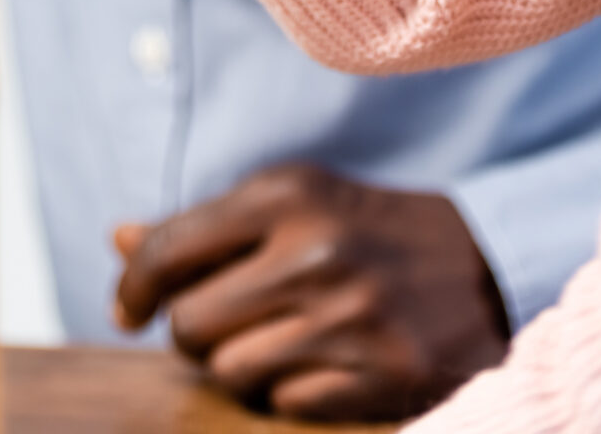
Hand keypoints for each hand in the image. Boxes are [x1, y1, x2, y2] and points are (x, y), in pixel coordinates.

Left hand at [113, 165, 508, 421]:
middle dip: (195, 333)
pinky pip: (285, 405)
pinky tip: (319, 364)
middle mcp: (314, 252)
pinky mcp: (383, 374)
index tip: (129, 310)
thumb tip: (118, 240)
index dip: (134, 287)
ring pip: (230, 372)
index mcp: (285, 196)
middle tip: (227, 323)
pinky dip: (289, 393)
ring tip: (277, 341)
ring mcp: (350, 317)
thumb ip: (204, 226)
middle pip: (190, 325)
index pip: (169, 248)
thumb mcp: (291, 203)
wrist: (481, 266)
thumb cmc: (363, 231)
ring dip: (240, 367)